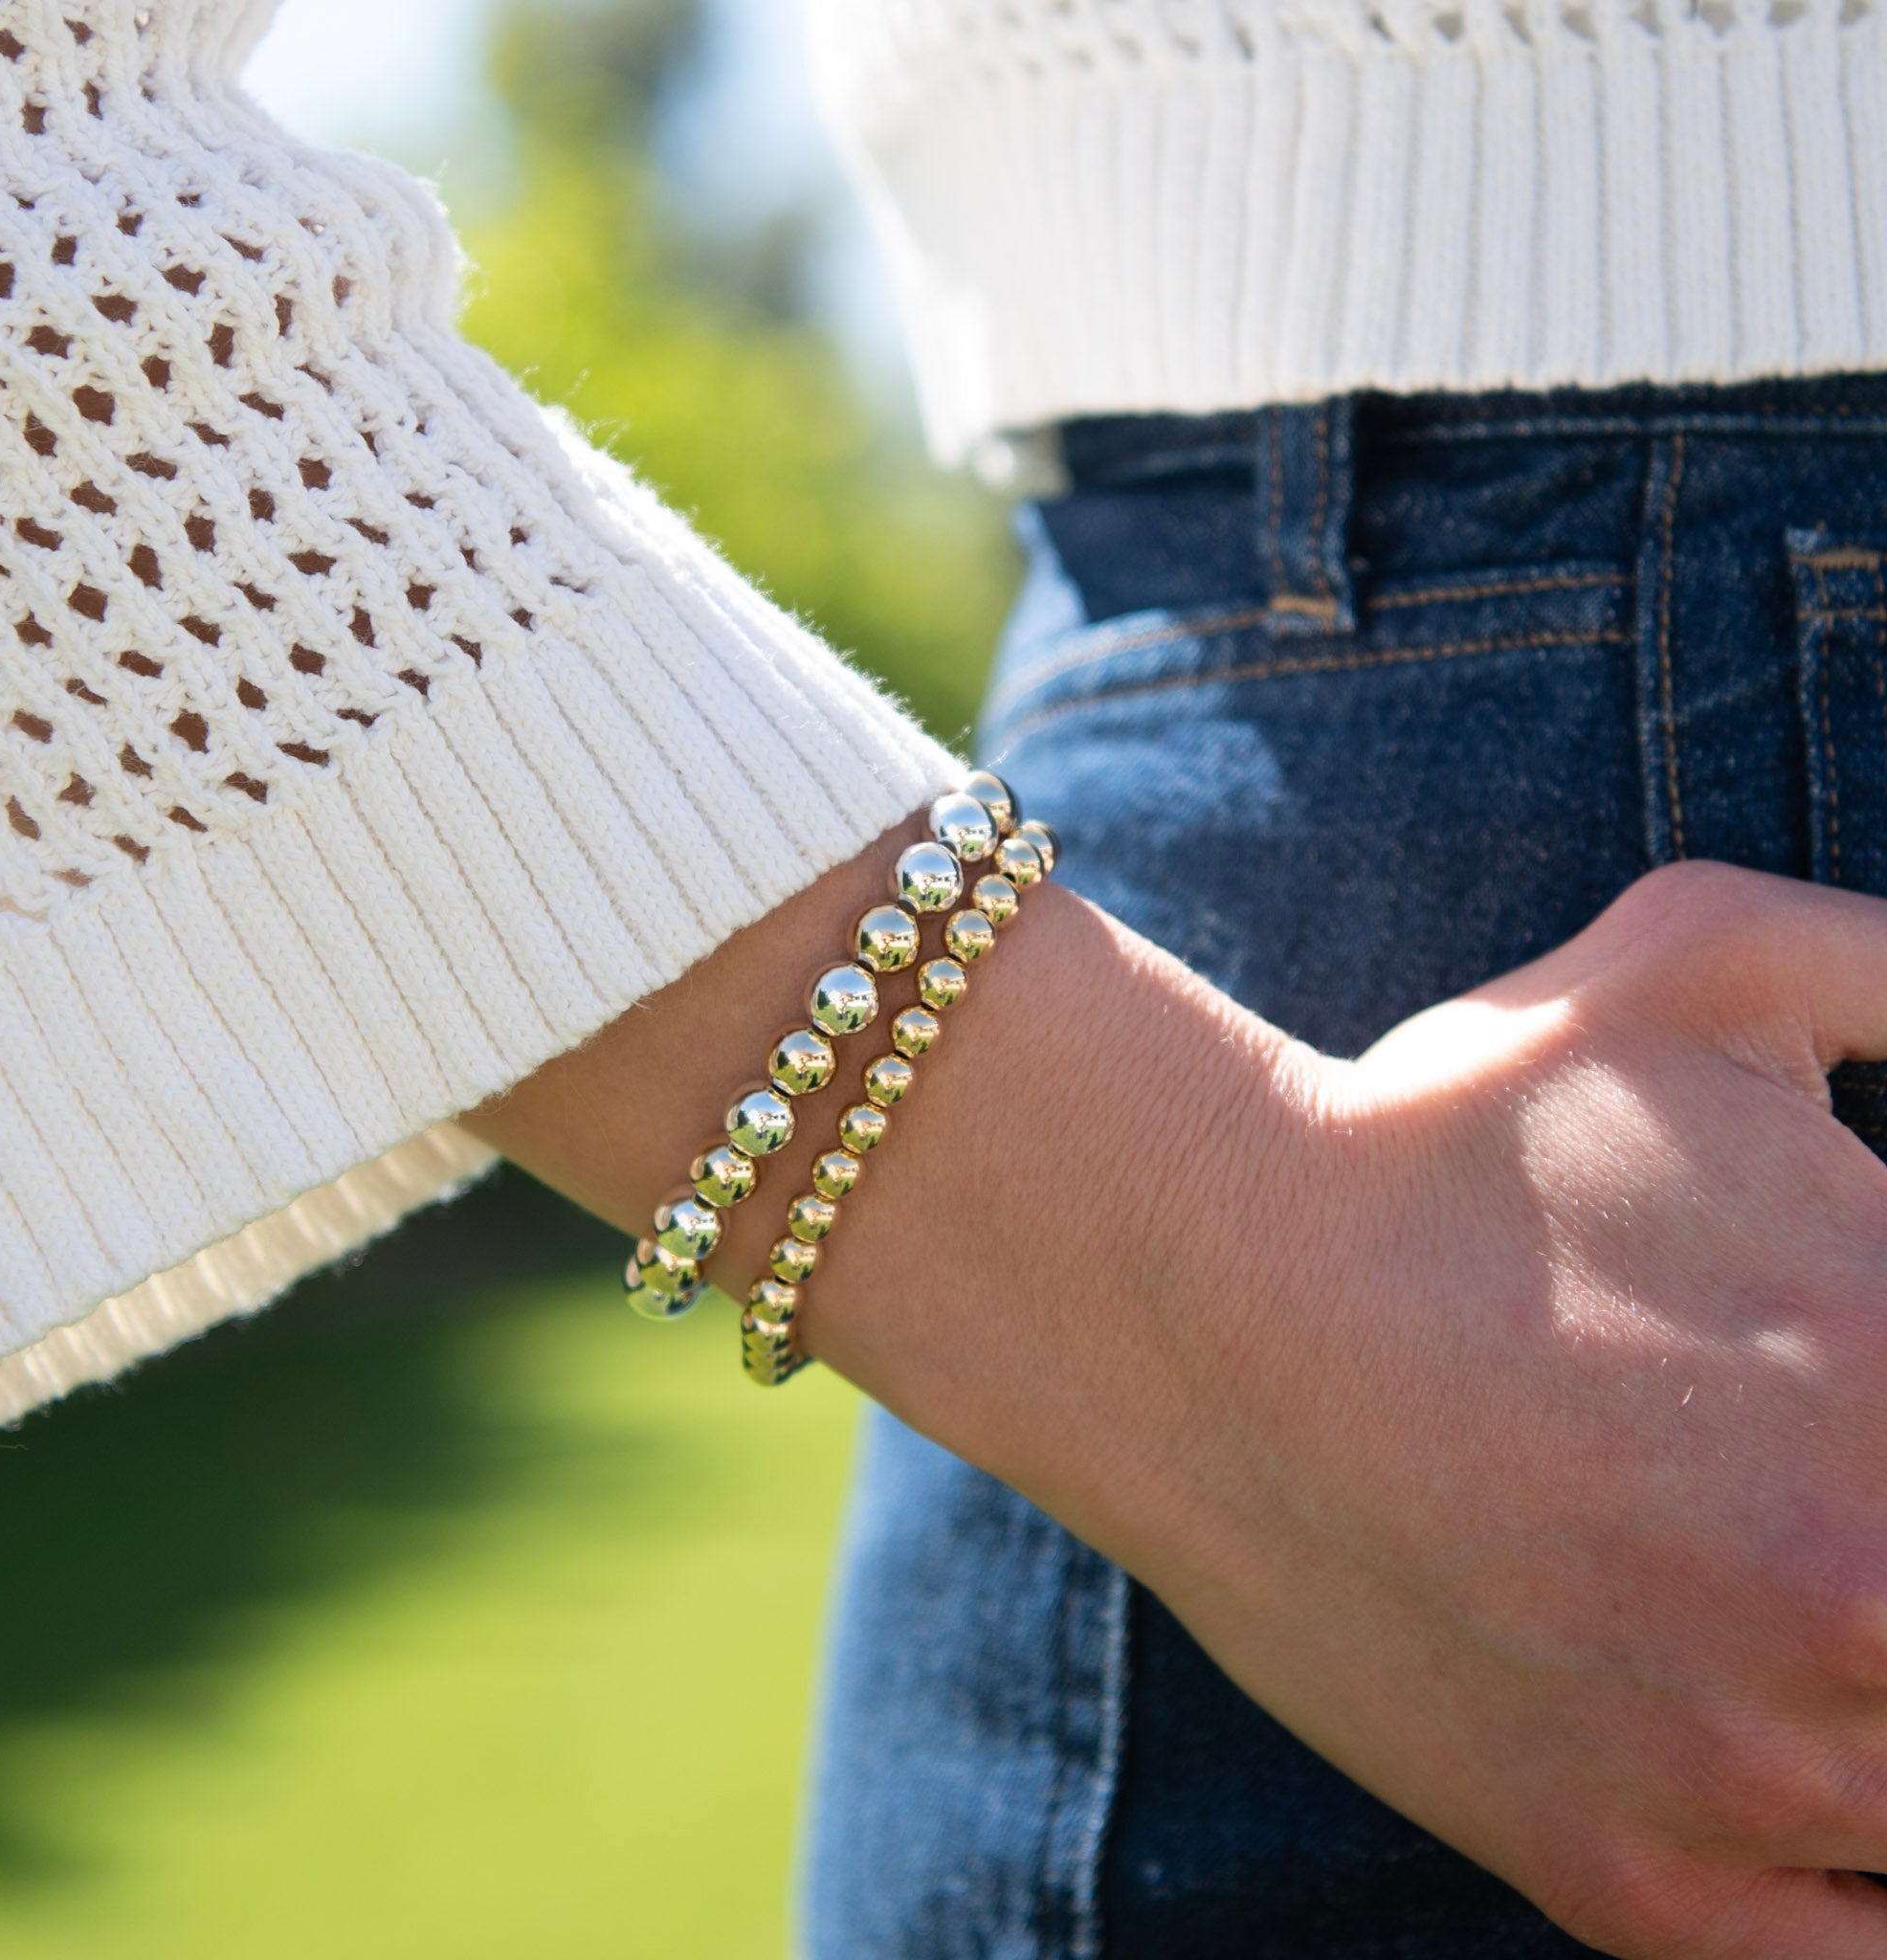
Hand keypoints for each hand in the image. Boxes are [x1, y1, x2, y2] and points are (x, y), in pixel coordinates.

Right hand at [1096, 862, 1886, 1957]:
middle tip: (1817, 1482)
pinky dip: (1865, 1867)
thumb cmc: (1440, 1128)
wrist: (1189, 1290)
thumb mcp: (1696, 960)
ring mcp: (1754, 1778)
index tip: (1867, 1389)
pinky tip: (1798, 1739)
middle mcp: (1866, 1603)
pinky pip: (1859, 1952)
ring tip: (1789, 1584)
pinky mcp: (1631, 1887)